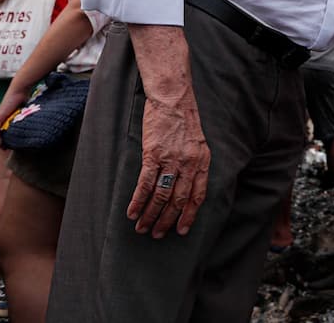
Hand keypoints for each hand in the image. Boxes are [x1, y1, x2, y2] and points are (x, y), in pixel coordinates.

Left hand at [0, 85, 31, 146]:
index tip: (8, 145)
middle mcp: (0, 117)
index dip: (2, 138)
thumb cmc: (24, 97)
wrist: (20, 89)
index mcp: (5, 117)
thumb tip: (38, 121)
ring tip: (2, 147)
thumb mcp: (25, 110)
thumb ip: (26, 116)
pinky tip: (0, 142)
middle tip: (5, 148)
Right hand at [126, 91, 210, 237]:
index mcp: (202, 162)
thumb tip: (186, 186)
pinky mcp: (153, 155)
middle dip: (167, 221)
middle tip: (157, 234)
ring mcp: (171, 160)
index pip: (197, 195)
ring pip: (161, 196)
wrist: (173, 98)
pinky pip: (146, 184)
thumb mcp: (197, 143)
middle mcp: (189, 164)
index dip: (189, 215)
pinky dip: (138, 201)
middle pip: (178, 200)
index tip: (182, 230)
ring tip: (142, 228)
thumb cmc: (184, 120)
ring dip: (151, 215)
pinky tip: (132, 212)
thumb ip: (194, 164)